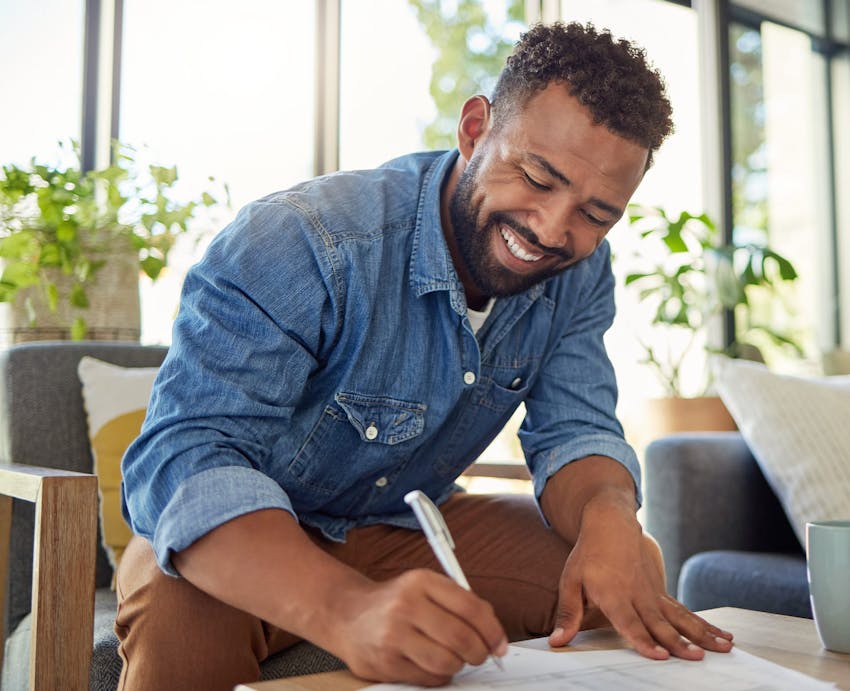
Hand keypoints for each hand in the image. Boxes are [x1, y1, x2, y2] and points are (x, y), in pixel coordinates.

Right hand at [332, 569, 507, 685]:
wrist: (347, 615)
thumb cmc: (395, 602)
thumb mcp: (424, 587)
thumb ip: (459, 602)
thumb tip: (494, 633)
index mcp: (421, 581)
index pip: (471, 607)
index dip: (492, 630)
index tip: (499, 643)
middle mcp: (406, 606)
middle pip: (461, 638)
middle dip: (479, 652)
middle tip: (480, 654)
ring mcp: (393, 636)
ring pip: (447, 663)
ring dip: (458, 665)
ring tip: (452, 657)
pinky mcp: (385, 663)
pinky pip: (429, 679)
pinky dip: (439, 677)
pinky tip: (432, 664)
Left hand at [548, 498, 733, 659]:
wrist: (610, 523)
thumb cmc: (588, 555)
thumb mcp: (570, 581)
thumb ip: (568, 613)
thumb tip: (557, 642)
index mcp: (613, 594)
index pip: (629, 622)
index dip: (644, 640)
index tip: (660, 656)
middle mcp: (636, 595)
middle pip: (659, 623)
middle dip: (679, 642)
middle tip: (696, 658)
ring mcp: (652, 593)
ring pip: (679, 617)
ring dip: (701, 634)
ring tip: (723, 649)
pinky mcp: (660, 591)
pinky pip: (683, 611)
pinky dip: (703, 624)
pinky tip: (723, 636)